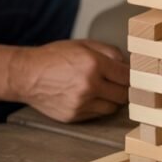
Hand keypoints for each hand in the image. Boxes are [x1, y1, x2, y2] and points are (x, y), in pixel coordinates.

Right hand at [9, 38, 129, 121]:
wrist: (28, 75)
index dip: (132, 76)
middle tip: (119, 83)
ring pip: (112, 108)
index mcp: (93, 64)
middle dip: (124, 88)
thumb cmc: (54, 57)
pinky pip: (97, 114)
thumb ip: (109, 52)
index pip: (127, 76)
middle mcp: (89, 86)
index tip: (133, 76)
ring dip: (112, 100)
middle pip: (123, 95)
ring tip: (103, 89)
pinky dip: (98, 106)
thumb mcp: (83, 44)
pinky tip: (89, 96)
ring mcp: (81, 103)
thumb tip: (127, 63)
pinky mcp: (74, 116)